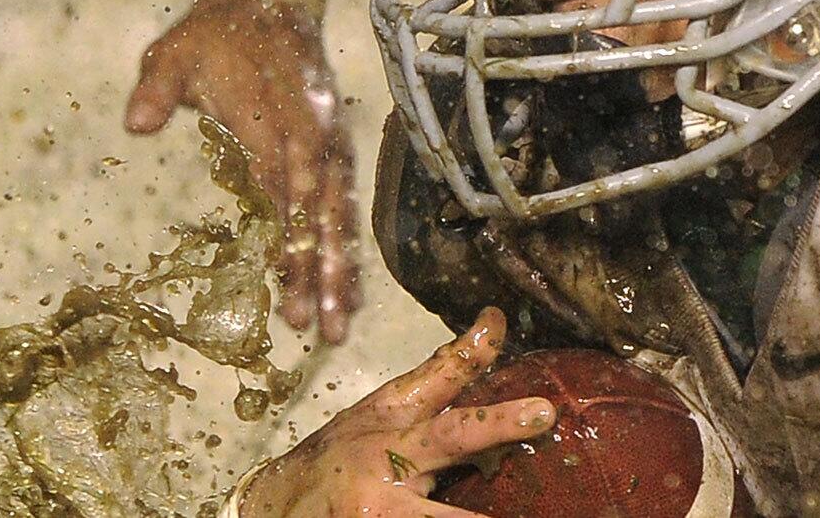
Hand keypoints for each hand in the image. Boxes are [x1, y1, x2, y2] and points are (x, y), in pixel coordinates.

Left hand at [125, 0, 359, 341]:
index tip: (290, 293)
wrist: (268, 2)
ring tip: (339, 327)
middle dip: (326, 277)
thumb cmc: (217, 35)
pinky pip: (344, 209)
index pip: (288, 195)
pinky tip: (344, 290)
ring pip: (341, 221)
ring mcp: (328, 151)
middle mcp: (312, 142)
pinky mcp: (333, 157)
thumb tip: (135, 123)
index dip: (293, 247)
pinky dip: (345, 250)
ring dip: (341, 274)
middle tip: (325, 331)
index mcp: (276, 123)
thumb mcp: (175, 52)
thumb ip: (159, 89)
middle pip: (324, 220)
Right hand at [238, 308, 555, 516]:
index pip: (437, 373)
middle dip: (499, 423)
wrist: (276, 505)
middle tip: (543, 412)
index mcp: (390, 414)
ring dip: (482, 514)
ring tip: (537, 512)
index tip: (498, 322)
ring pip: (446, 510)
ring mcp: (381, 503)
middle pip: (452, 433)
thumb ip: (427, 398)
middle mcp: (387, 454)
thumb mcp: (374, 417)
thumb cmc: (336, 459)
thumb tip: (484, 351)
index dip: (473, 347)